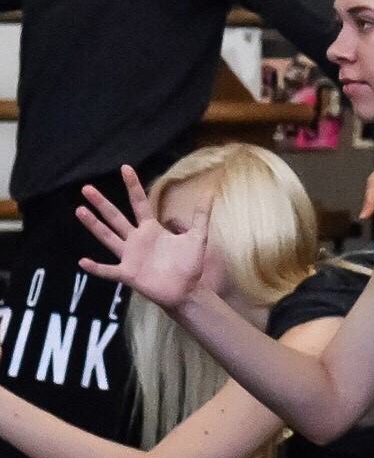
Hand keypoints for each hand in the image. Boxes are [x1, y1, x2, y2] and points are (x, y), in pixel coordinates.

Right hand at [75, 168, 222, 311]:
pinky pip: (108, 270)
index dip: (133, 186)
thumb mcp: (198, 237)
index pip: (139, 202)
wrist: (187, 290)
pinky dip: (96, 268)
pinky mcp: (128, 273)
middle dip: (102, 203)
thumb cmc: (190, 264)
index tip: (125, 167)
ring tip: (79, 210)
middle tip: (86, 188)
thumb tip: (210, 192)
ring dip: (94, 225)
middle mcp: (136, 239)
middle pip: (116, 217)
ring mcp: (130, 256)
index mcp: (151, 229)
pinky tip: (83, 261)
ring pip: (107, 237)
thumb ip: (201, 216)